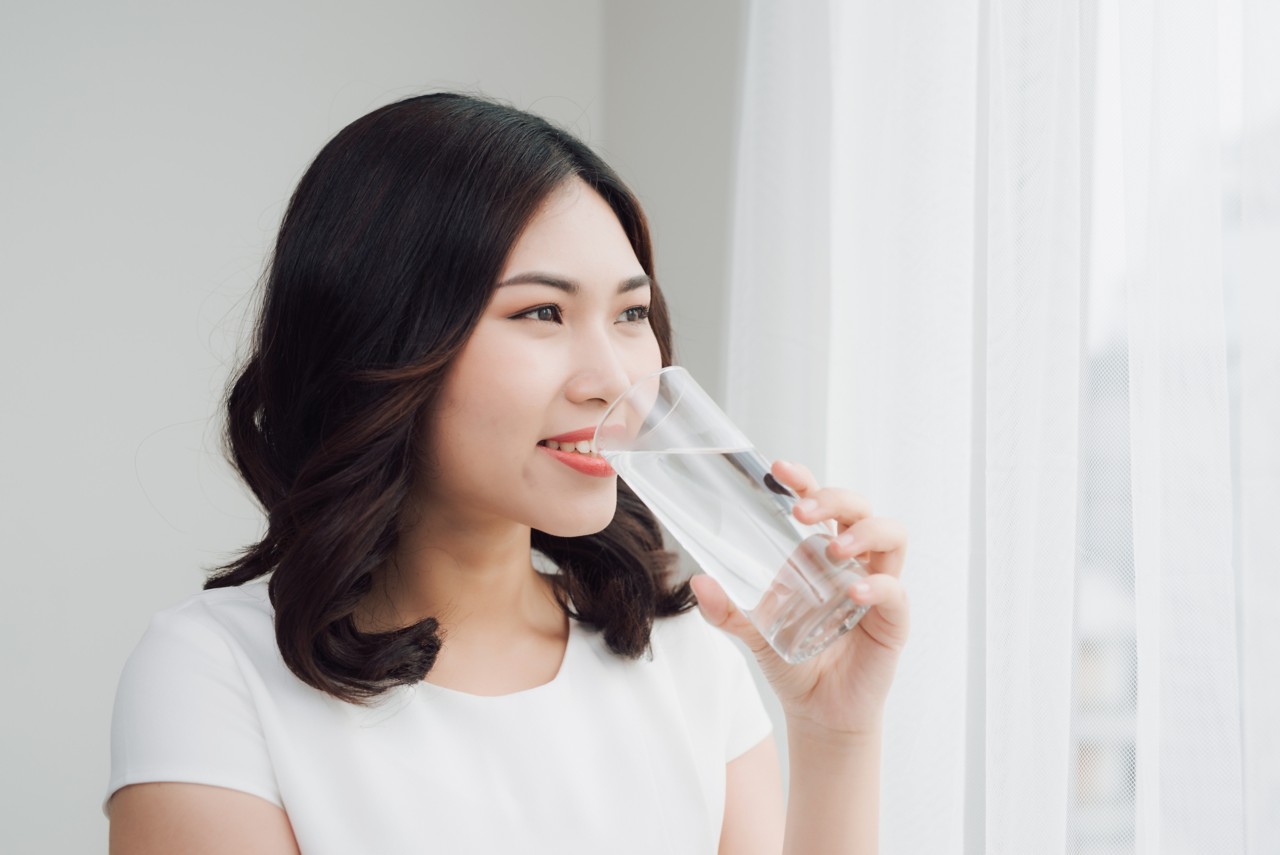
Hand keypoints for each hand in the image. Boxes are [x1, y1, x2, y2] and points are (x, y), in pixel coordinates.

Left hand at [690, 460, 908, 738]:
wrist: (819, 713)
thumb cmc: (793, 661)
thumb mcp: (753, 632)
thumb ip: (727, 610)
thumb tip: (698, 582)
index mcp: (821, 552)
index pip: (822, 502)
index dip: (805, 480)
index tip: (779, 468)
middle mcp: (854, 561)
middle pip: (859, 508)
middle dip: (834, 498)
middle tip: (801, 511)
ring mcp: (878, 586)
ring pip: (891, 536)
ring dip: (863, 532)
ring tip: (834, 547)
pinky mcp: (893, 619)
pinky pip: (896, 591)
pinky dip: (878, 586)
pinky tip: (854, 591)